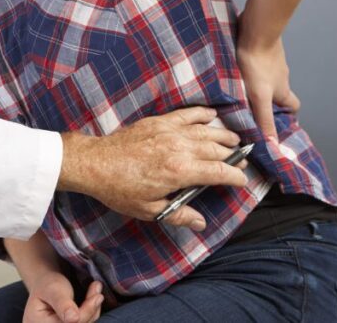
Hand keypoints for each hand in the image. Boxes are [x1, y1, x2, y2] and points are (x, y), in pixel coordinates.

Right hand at [24, 273, 102, 322]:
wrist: (45, 283)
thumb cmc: (46, 284)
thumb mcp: (52, 289)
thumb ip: (62, 304)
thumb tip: (73, 319)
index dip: (85, 313)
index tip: (97, 296)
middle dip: (91, 310)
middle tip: (98, 291)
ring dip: (93, 310)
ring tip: (96, 291)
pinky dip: (91, 312)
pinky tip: (93, 299)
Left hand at [58, 107, 247, 230]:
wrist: (94, 163)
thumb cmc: (119, 188)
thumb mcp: (149, 209)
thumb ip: (178, 215)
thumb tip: (200, 223)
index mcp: (180, 171)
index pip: (220, 172)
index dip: (235, 177)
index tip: (241, 181)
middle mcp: (179, 148)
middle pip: (217, 149)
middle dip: (233, 155)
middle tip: (241, 161)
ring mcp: (168, 131)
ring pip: (205, 130)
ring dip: (223, 134)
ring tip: (234, 139)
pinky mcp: (157, 122)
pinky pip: (185, 114)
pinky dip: (200, 113)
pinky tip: (211, 114)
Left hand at [237, 36, 299, 145]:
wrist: (256, 31)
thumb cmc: (258, 64)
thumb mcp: (260, 97)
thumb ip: (264, 120)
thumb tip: (272, 145)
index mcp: (282, 90)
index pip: (292, 107)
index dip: (285, 116)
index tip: (273, 124)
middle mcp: (279, 77)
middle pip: (276, 93)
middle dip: (265, 101)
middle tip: (247, 108)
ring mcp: (270, 62)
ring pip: (264, 79)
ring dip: (252, 86)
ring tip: (235, 92)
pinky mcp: (258, 50)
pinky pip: (254, 63)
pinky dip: (246, 70)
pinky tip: (231, 72)